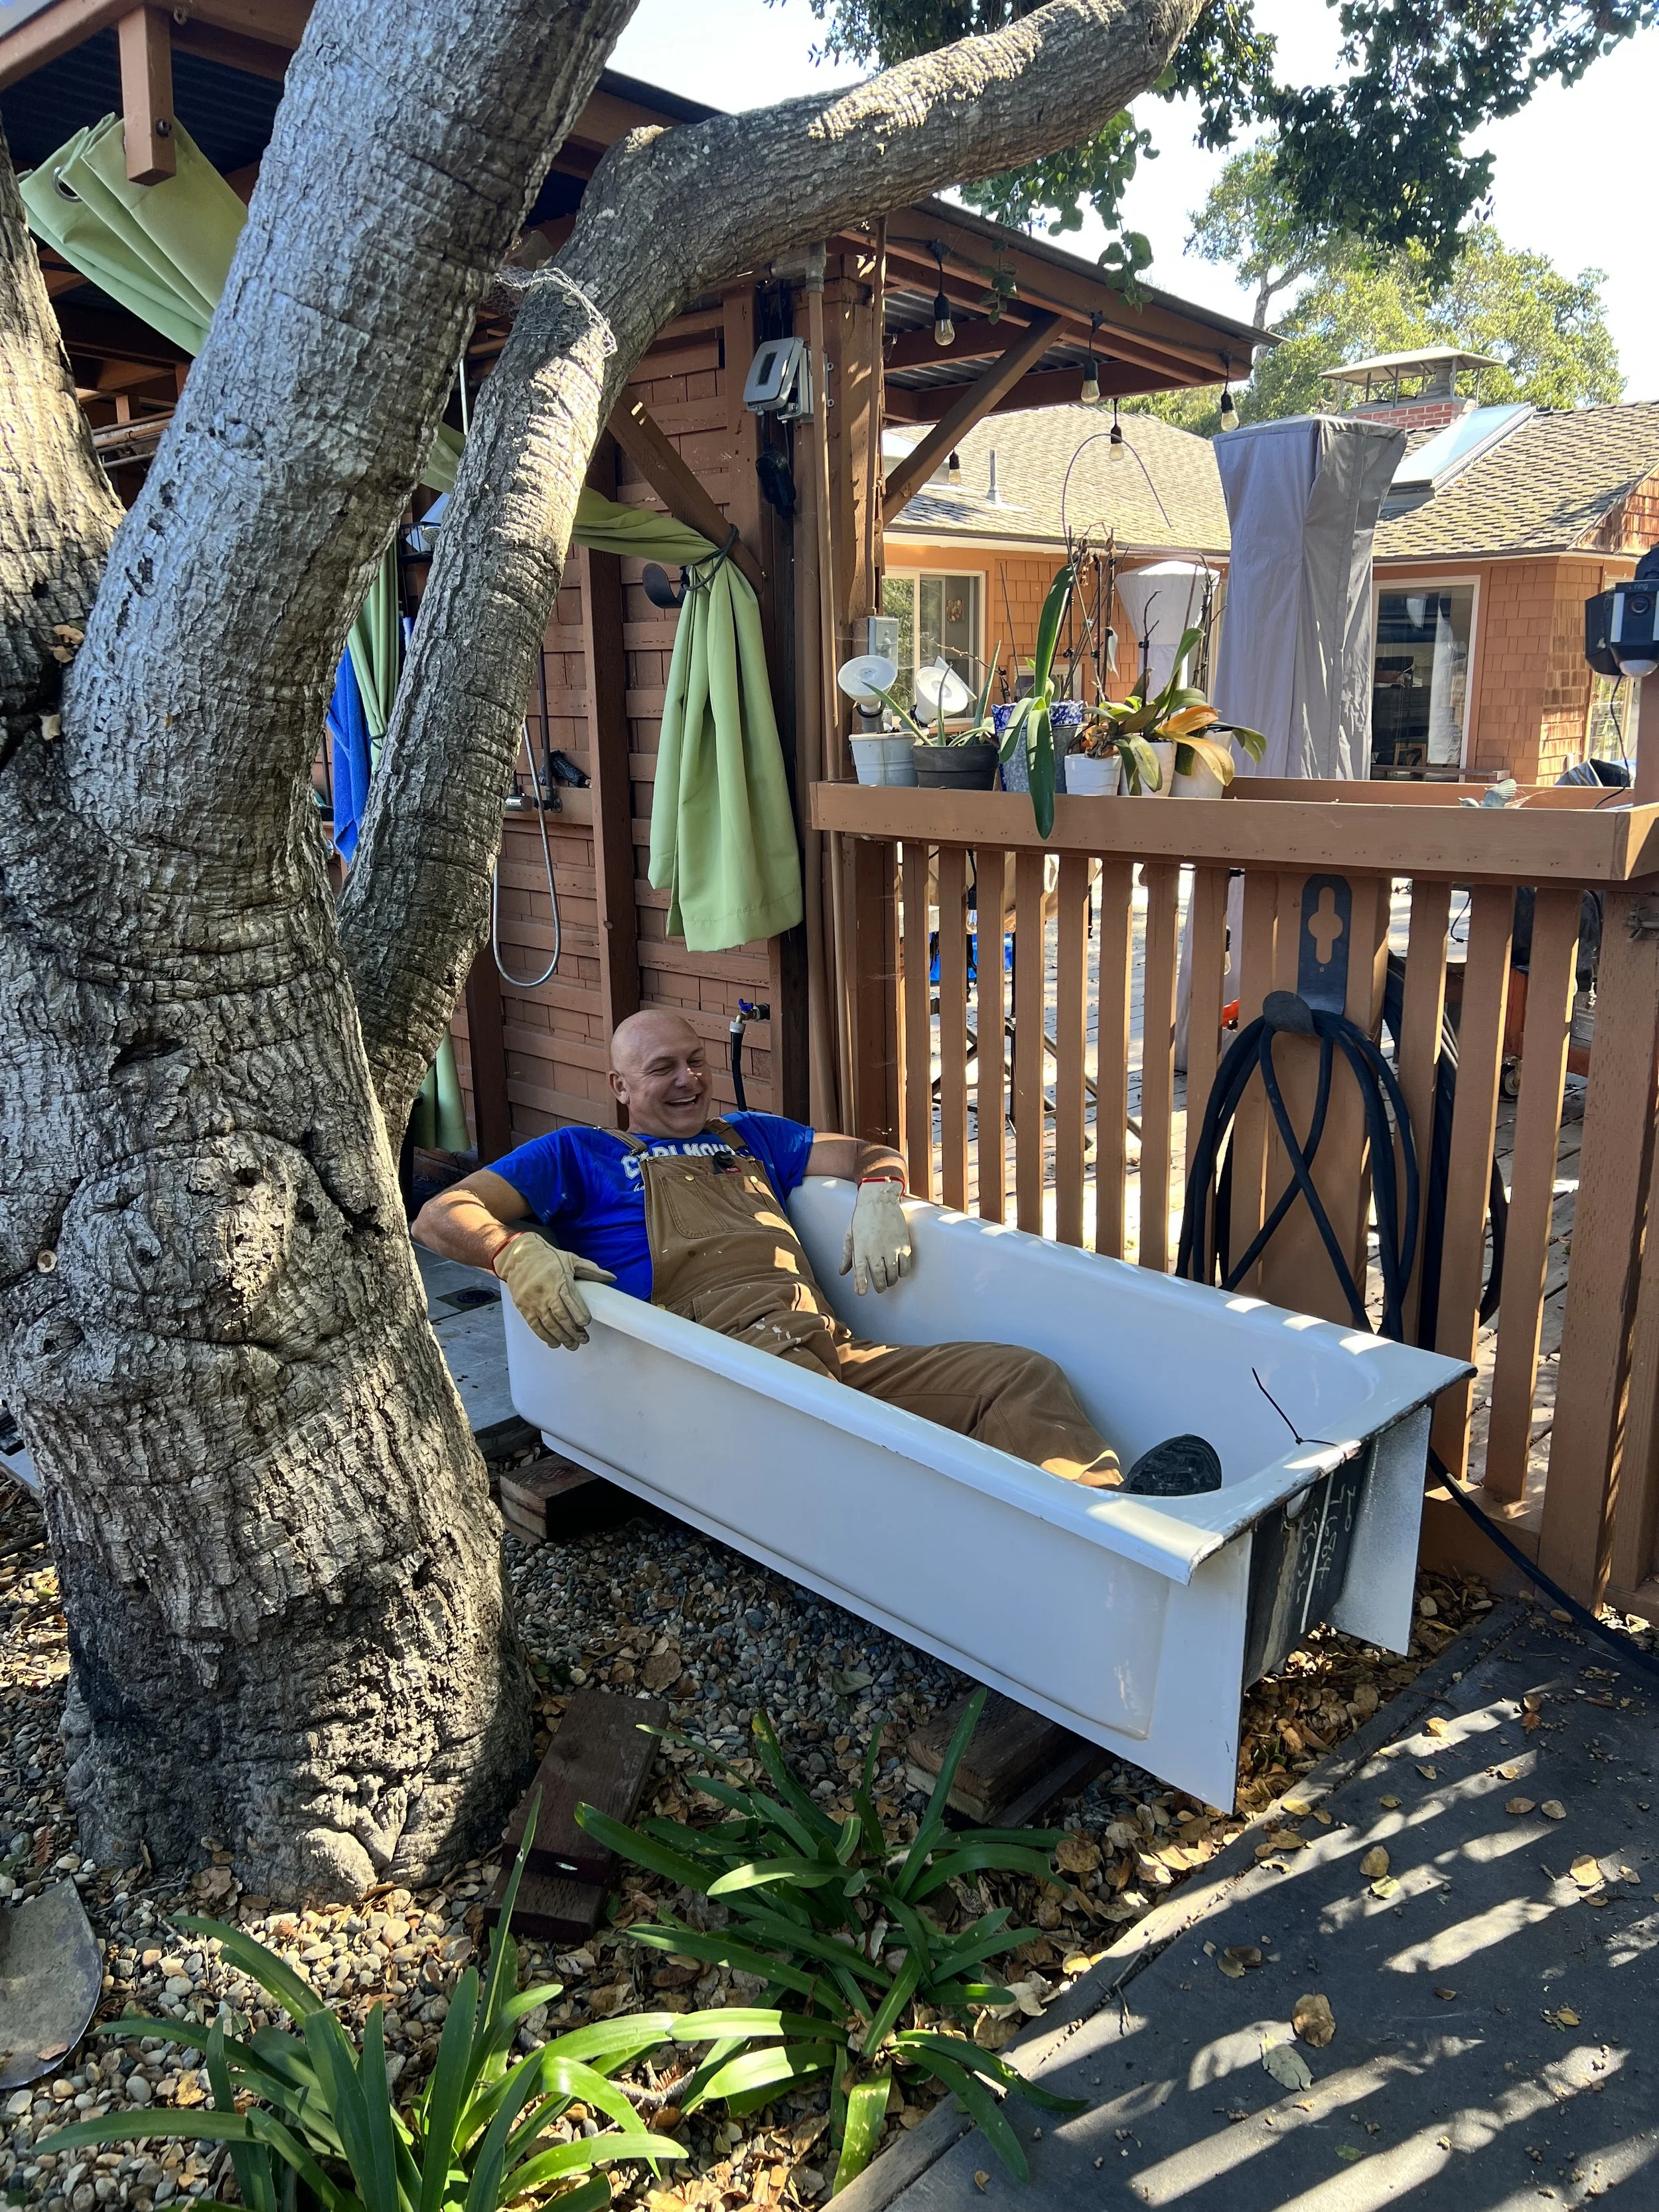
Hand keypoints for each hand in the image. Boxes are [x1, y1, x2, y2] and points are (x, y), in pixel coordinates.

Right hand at [494, 1234, 615, 1350]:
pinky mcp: (523, 1307)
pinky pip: (534, 1326)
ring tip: (572, 1345)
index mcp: (559, 1280)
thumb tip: (612, 1278)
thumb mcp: (571, 1259)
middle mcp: (545, 1292)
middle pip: (561, 1317)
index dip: (579, 1315)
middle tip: (583, 1340)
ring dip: (561, 1337)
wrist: (519, 1256)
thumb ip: (591, 1270)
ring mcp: (533, 1301)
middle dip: (573, 1332)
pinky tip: (554, 1343)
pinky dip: (545, 1336)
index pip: (571, 1301)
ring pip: (548, 1324)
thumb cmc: (547, 1258)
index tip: (586, 1323)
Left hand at [839, 1178, 910, 1294]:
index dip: (861, 1285)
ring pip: (893, 1273)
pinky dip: (902, 1273)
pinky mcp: (903, 1244)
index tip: (862, 1293)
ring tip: (888, 1282)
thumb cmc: (862, 1217)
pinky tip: (899, 1273)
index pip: (860, 1272)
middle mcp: (876, 1250)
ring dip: (890, 1281)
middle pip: (879, 1276)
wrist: (880, 1200)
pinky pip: (905, 1265)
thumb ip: (847, 1255)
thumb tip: (842, 1272)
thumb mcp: (850, 1235)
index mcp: (861, 1248)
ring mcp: (891, 1248)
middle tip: (879, 1288)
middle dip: (879, 1286)